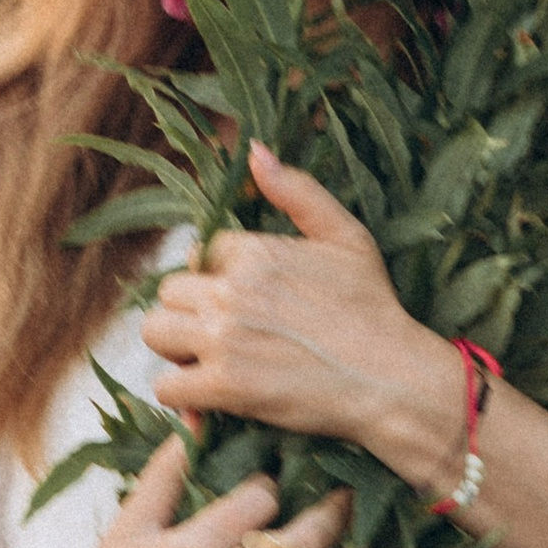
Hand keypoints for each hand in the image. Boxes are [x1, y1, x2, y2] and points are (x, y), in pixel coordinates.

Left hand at [141, 144, 462, 484]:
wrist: (392, 379)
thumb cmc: (374, 309)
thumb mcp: (346, 237)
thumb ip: (298, 191)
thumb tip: (255, 151)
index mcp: (255, 250)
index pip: (200, 253)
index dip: (216, 278)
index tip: (242, 301)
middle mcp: (232, 290)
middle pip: (169, 291)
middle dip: (189, 312)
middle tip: (220, 334)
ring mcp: (224, 338)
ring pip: (155, 332)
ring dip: (176, 349)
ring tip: (208, 360)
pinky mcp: (224, 386)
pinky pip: (166, 385)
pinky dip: (183, 394)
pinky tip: (210, 396)